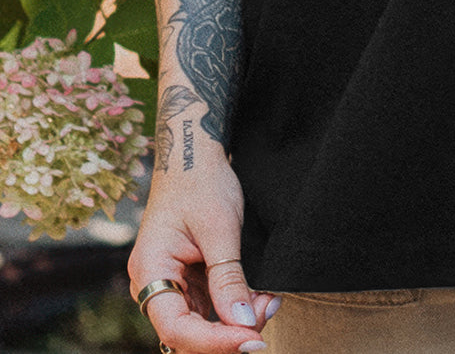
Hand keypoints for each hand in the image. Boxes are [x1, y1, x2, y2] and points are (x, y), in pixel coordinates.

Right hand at [128, 155, 278, 353]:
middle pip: (189, 333)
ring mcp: (172, 284)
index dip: (215, 342)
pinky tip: (261, 297)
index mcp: (150, 270)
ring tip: (269, 302)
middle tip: (267, 314)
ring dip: (237, 321)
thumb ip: (228, 278)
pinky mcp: (190, 280)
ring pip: (203, 324)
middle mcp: (155, 284)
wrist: (195, 156)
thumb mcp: (219, 228)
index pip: (177, 328)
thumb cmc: (201, 182)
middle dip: (230, 332)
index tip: (252, 338)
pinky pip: (211, 307)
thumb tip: (242, 324)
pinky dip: (236, 307)